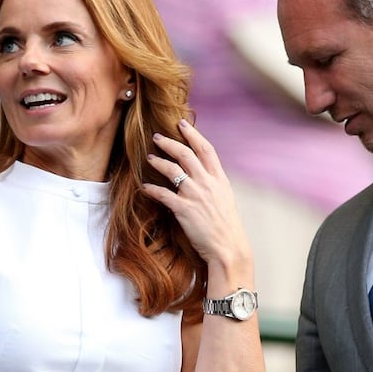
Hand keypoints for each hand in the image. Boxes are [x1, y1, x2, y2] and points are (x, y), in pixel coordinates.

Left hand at [144, 119, 251, 270]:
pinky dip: (151, 189)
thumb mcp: (225, 199)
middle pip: (186, 154)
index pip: (206, 149)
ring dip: (158, 162)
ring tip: (149, 158)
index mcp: (220, 179)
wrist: (228, 248)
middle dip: (169, 142)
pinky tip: (144, 187)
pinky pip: (163, 194)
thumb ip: (214, 185)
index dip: (193, 134)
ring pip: (172, 170)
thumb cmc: (226, 227)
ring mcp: (195, 195)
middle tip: (157, 137)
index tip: (182, 123)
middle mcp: (207, 183)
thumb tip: (203, 175)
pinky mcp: (184, 210)